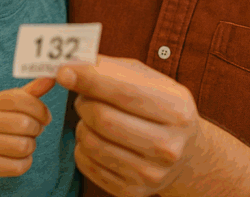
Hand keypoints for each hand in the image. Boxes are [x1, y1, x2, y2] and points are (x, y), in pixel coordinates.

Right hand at [0, 77, 54, 176]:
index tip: (46, 117)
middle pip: (26, 125)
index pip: (23, 100)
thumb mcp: (8, 103)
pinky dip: (25, 162)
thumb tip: (52, 77)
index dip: (41, 110)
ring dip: (31, 146)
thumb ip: (31, 91)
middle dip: (36, 129)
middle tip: (33, 131)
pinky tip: (19, 157)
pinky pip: (19, 166)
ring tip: (25, 143)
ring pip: (25, 146)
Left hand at [57, 56, 203, 196]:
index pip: (124, 92)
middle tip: (84, 96)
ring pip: (91, 142)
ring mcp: (151, 173)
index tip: (64, 71)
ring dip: (82, 124)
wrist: (185, 153)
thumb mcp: (149, 81)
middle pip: (103, 119)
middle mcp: (168, 146)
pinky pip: (86, 163)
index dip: (90, 80)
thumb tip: (71, 65)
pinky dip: (82, 146)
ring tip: (93, 118)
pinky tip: (97, 138)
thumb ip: (112, 69)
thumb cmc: (159, 107)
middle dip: (84, 102)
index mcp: (177, 110)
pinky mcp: (132, 191)